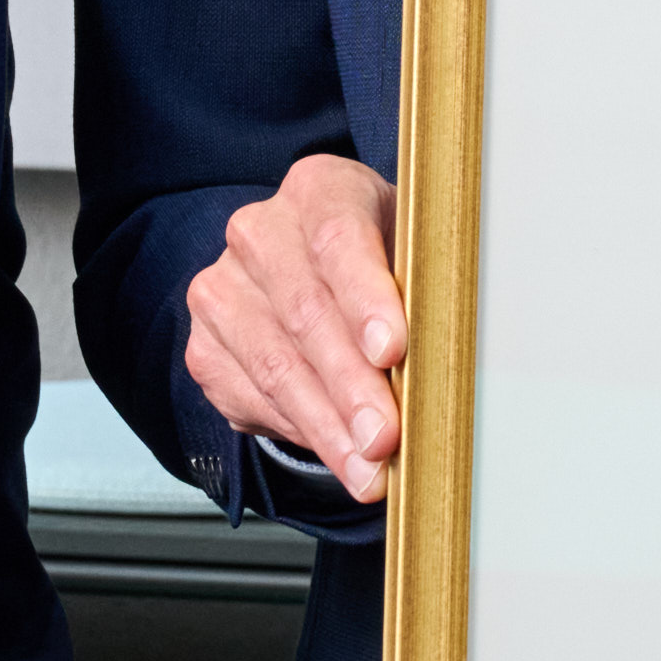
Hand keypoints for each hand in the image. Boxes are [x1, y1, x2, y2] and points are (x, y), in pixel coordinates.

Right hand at [182, 152, 407, 497]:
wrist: (316, 271)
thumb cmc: (382, 261)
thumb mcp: (413, 252)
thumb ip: (427, 285)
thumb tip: (456, 352)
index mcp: (319, 191)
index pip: (338, 239)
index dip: (366, 297)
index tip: (393, 350)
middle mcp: (259, 233)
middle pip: (306, 314)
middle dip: (351, 387)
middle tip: (386, 438)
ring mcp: (222, 290)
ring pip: (276, 367)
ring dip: (328, 427)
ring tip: (368, 469)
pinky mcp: (205, 347)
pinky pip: (250, 398)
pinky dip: (300, 434)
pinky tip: (337, 457)